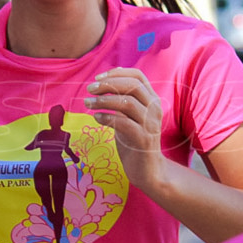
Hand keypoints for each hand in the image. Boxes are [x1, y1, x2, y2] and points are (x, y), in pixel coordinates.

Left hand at [86, 67, 164, 189]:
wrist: (148, 170)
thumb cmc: (134, 141)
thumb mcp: (128, 116)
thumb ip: (121, 99)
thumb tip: (103, 81)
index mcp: (152, 99)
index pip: (138, 76)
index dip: (117, 73)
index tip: (98, 78)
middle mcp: (154, 109)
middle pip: (132, 86)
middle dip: (108, 84)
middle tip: (90, 89)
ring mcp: (150, 124)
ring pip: (127, 103)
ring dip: (104, 100)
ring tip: (88, 103)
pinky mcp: (143, 139)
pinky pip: (124, 123)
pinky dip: (107, 118)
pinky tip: (96, 118)